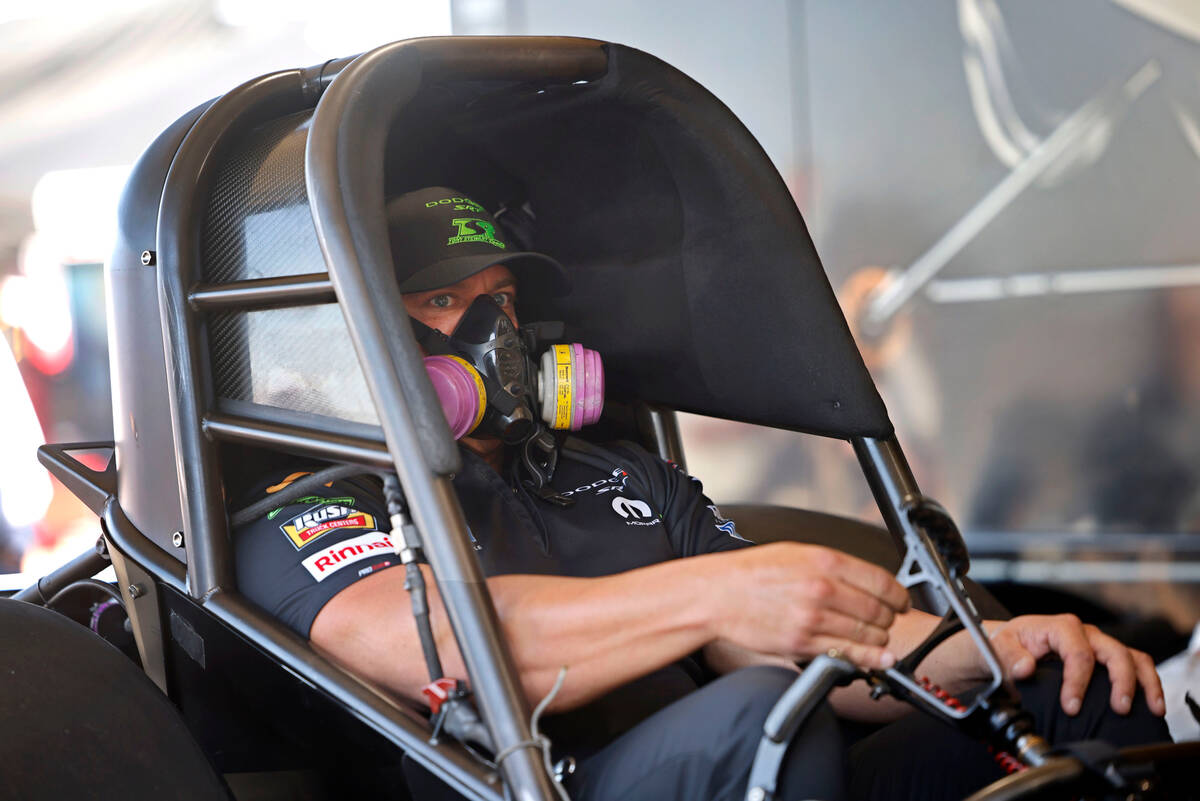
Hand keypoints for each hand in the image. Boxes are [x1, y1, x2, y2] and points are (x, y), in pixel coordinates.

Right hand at [708, 542, 909, 669]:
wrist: (717, 595)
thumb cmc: (752, 574)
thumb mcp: (796, 554)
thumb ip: (834, 566)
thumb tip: (866, 580)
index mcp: (824, 561)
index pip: (882, 582)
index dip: (899, 596)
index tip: (901, 602)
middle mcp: (822, 588)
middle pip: (880, 611)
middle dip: (890, 619)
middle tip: (887, 621)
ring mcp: (813, 618)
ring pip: (868, 634)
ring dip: (879, 638)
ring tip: (874, 637)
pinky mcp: (803, 643)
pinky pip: (848, 655)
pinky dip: (868, 658)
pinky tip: (877, 657)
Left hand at [987, 614, 1165, 716]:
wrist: (1010, 644)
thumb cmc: (1008, 644)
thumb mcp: (999, 647)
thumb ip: (1009, 656)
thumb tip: (1025, 667)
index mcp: (1059, 628)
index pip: (1078, 653)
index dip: (1078, 681)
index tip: (1071, 706)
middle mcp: (1084, 634)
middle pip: (1113, 652)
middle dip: (1120, 681)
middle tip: (1118, 708)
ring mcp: (1098, 645)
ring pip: (1131, 656)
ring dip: (1144, 682)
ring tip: (1151, 708)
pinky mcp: (1105, 657)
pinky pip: (1135, 664)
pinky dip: (1147, 682)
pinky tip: (1151, 704)